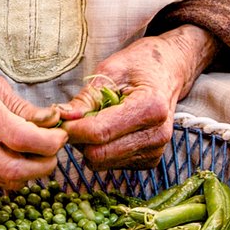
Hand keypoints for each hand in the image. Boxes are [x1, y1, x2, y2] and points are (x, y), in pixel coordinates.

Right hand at [0, 41, 65, 188]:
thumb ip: (23, 106)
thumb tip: (54, 121)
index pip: (22, 139)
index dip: (50, 142)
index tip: (61, 134)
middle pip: (16, 171)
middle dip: (45, 164)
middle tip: (54, 148)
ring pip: (7, 181)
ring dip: (31, 171)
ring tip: (37, 150)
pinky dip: (10, 171)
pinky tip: (11, 153)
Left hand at [57, 25, 215, 169]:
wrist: (169, 71)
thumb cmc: (140, 65)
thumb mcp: (111, 70)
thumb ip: (86, 97)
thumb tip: (62, 118)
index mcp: (151, 107)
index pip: (100, 132)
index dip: (73, 129)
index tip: (60, 119)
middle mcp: (157, 134)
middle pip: (99, 154)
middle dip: (79, 139)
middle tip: (75, 120)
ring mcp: (156, 151)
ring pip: (102, 163)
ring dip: (89, 146)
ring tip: (96, 120)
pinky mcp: (150, 161)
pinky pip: (111, 164)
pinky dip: (102, 149)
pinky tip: (110, 130)